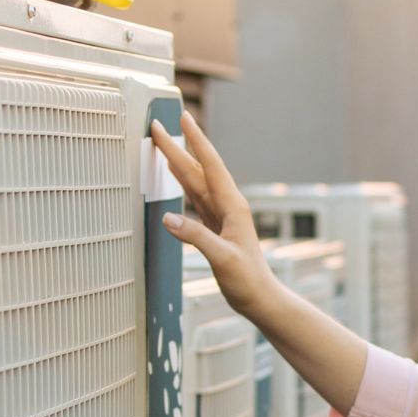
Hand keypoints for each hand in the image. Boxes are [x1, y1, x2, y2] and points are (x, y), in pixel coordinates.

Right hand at [151, 111, 273, 318]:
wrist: (259, 297)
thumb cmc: (247, 280)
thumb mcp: (222, 258)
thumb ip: (195, 236)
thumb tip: (167, 218)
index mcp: (232, 206)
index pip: (210, 166)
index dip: (196, 141)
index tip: (183, 118)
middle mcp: (227, 205)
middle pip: (197, 169)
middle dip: (178, 145)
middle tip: (158, 125)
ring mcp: (220, 214)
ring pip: (194, 181)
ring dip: (178, 160)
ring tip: (163, 142)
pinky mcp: (215, 225)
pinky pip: (194, 197)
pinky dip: (182, 182)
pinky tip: (175, 174)